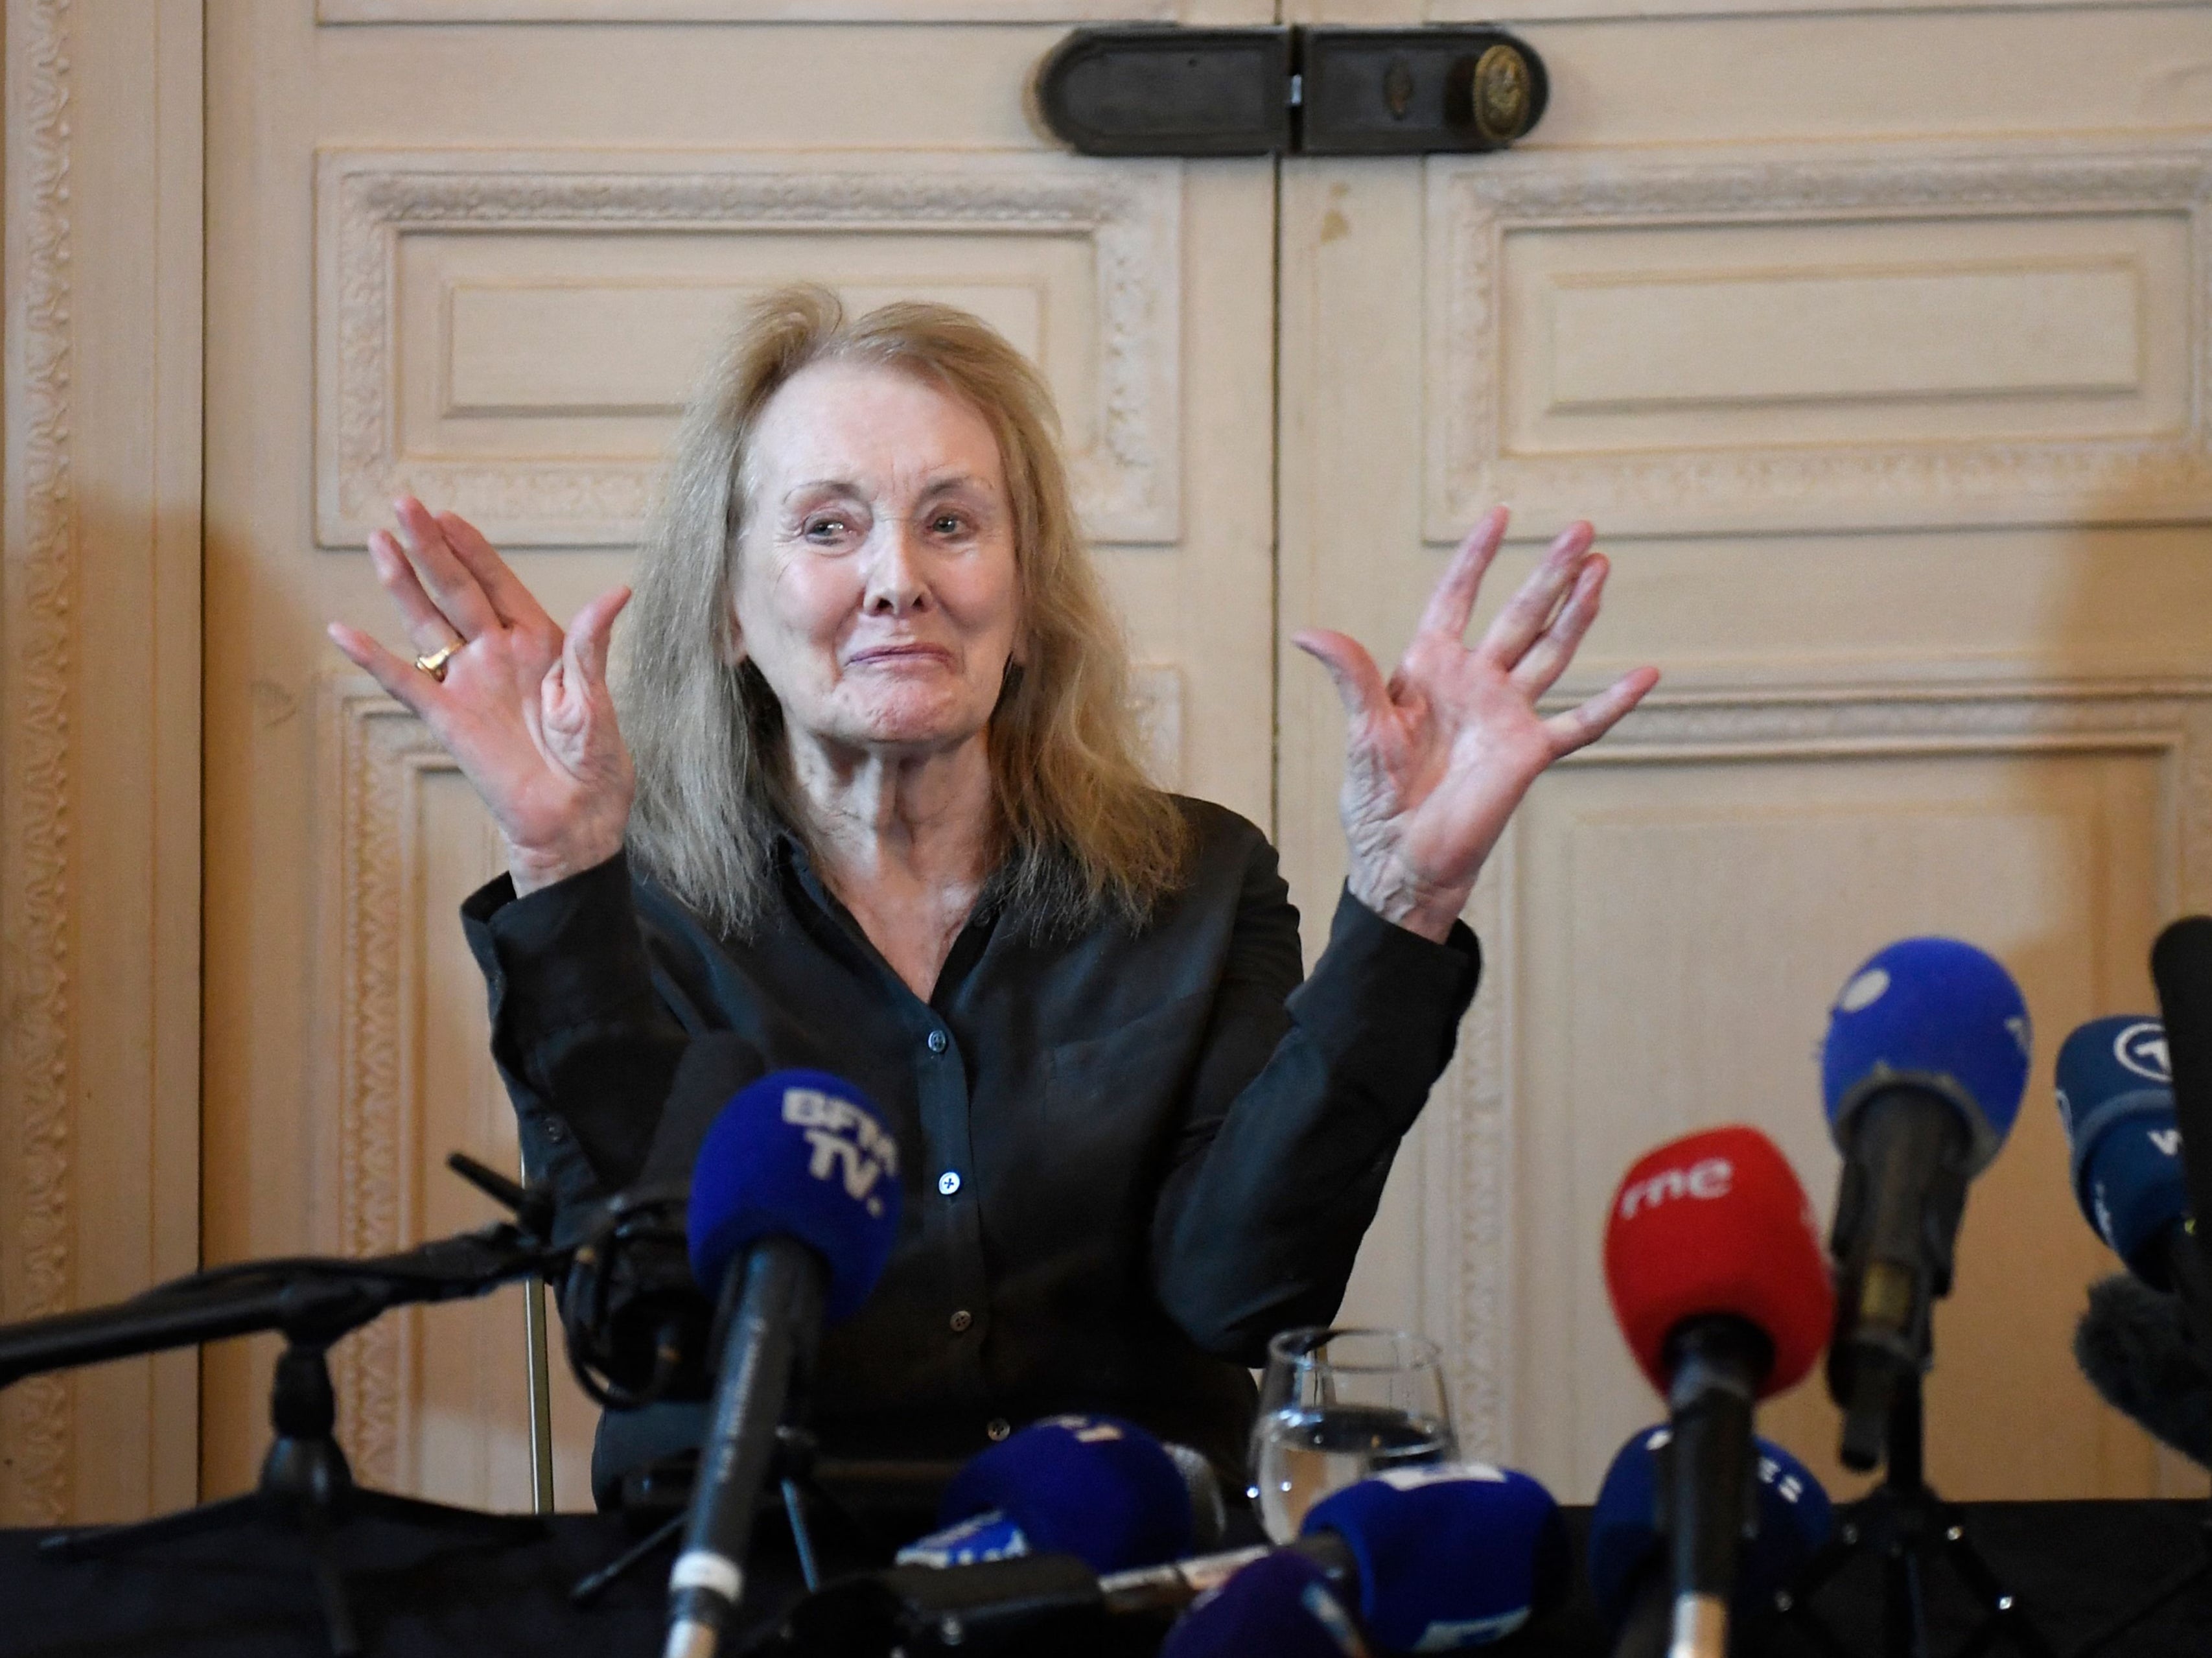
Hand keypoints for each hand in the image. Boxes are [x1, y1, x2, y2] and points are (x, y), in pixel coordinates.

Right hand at [326, 497, 636, 895]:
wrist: (575, 818)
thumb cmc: (596, 761)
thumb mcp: (598, 699)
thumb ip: (593, 644)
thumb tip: (618, 592)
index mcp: (540, 642)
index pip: (499, 583)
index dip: (473, 550)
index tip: (448, 515)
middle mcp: (498, 654)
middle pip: (457, 590)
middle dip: (431, 548)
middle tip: (403, 504)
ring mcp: (469, 684)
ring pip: (428, 622)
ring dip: (403, 583)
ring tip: (379, 542)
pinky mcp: (447, 719)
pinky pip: (404, 682)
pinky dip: (373, 658)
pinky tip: (343, 631)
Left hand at [1295, 507, 1658, 941]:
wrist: (1402, 862)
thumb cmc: (1374, 799)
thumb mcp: (1361, 731)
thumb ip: (1349, 676)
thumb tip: (1306, 633)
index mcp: (1429, 668)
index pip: (1456, 597)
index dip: (1476, 557)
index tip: (1499, 515)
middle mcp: (1474, 683)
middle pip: (1519, 615)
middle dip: (1549, 571)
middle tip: (1582, 528)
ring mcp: (1506, 716)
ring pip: (1551, 652)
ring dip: (1578, 612)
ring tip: (1602, 568)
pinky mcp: (1528, 755)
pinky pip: (1579, 725)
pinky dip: (1612, 703)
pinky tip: (1646, 676)